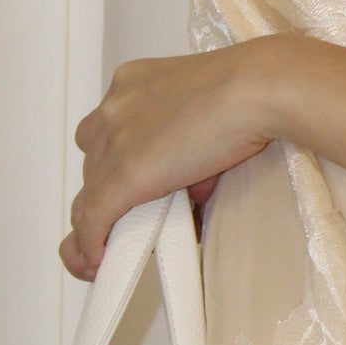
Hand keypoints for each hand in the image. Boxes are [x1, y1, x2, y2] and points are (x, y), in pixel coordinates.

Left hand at [61, 46, 275, 279]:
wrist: (256, 90)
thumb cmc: (249, 91)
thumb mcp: (206, 112)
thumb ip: (188, 147)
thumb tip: (192, 187)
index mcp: (133, 83)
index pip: (108, 129)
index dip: (116, 162)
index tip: (132, 184)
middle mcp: (114, 109)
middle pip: (95, 162)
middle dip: (111, 191)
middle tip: (135, 218)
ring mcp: (113, 142)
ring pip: (89, 193)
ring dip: (99, 221)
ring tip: (110, 246)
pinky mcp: (122, 177)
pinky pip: (93, 218)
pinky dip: (91, 243)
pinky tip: (97, 261)